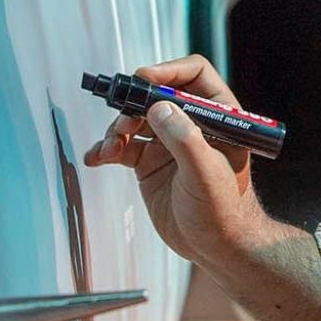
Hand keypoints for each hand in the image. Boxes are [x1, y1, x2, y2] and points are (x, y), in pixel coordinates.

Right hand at [83, 55, 271, 274]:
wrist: (215, 248)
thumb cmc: (224, 211)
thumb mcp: (206, 174)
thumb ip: (184, 139)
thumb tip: (159, 106)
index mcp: (218, 116)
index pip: (194, 75)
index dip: (168, 71)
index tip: (144, 80)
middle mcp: (192, 124)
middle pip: (156, 94)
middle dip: (134, 103)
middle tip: (123, 121)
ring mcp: (168, 142)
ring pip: (136, 118)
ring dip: (117, 128)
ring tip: (112, 147)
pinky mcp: (150, 162)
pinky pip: (123, 146)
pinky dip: (106, 149)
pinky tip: (97, 158)